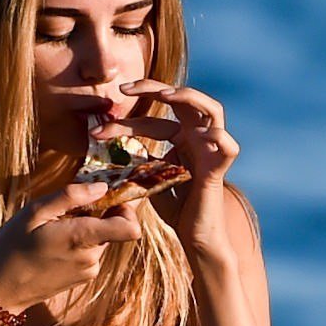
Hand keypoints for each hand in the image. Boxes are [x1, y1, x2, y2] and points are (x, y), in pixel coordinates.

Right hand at [0, 180, 141, 313]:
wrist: (0, 291)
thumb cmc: (11, 248)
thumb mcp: (34, 212)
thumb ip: (71, 197)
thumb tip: (102, 188)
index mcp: (83, 238)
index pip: (131, 228)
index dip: (127, 210)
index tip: (109, 198)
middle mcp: (92, 258)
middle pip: (113, 230)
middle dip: (96, 216)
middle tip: (65, 212)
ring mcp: (88, 271)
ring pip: (100, 240)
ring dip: (84, 230)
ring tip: (52, 231)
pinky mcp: (82, 278)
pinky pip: (89, 253)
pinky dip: (77, 244)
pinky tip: (52, 246)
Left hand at [92, 79, 239, 263]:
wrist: (194, 237)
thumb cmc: (176, 209)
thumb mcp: (150, 178)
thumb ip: (139, 160)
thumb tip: (114, 148)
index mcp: (182, 139)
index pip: (152, 120)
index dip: (124, 121)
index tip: (97, 128)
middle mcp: (198, 138)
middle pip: (181, 100)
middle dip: (151, 89)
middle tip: (123, 89)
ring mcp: (211, 150)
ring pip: (212, 109)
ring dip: (189, 97)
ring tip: (165, 95)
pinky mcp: (219, 168)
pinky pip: (228, 147)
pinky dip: (220, 137)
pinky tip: (205, 133)